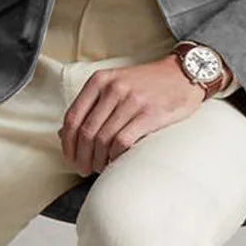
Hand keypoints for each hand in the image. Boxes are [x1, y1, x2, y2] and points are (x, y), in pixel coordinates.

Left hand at [58, 55, 205, 175]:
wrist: (181, 75)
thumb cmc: (146, 84)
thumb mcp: (114, 85)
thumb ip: (91, 105)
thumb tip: (64, 134)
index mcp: (100, 80)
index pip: (72, 116)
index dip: (67, 143)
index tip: (69, 158)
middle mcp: (113, 88)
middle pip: (86, 132)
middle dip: (81, 157)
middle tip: (84, 169)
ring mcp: (131, 101)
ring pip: (103, 140)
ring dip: (99, 160)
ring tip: (101, 168)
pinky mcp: (149, 114)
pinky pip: (123, 142)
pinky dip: (116, 157)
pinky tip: (117, 162)